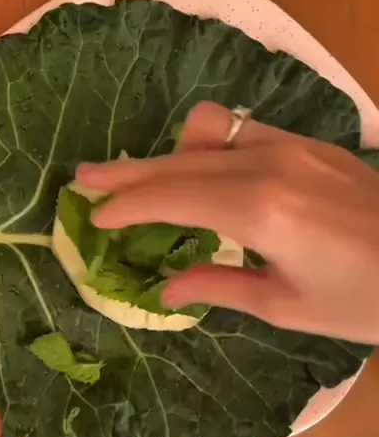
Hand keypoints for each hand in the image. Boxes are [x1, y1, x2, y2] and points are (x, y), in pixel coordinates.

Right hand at [76, 102, 378, 345]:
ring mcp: (290, 144)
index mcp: (259, 210)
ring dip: (167, 153)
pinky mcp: (307, 141)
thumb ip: (219, 286)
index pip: (172, 196)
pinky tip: (201, 173)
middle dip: (129, 171)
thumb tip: (164, 288)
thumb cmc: (366, 299)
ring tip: (139, 180)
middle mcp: (268, 163)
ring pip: (208, 130)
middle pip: (179, 158)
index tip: (94, 214)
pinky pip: (241, 131)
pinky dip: (207, 147)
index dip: (127, 204)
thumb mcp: (288, 306)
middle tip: (86, 179)